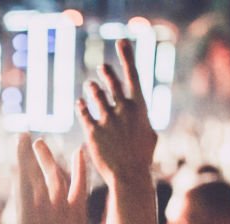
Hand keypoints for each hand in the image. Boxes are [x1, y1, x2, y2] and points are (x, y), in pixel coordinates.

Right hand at [0, 135, 90, 223]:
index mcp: (29, 218)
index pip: (24, 181)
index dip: (21, 158)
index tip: (18, 141)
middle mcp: (47, 211)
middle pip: (39, 175)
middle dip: (32, 153)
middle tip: (26, 134)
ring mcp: (64, 211)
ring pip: (57, 178)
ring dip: (49, 158)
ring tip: (40, 144)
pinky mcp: (78, 213)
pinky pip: (80, 186)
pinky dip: (80, 168)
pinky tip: (78, 152)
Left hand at [77, 39, 156, 183]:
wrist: (129, 176)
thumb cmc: (142, 158)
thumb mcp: (150, 136)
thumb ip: (144, 121)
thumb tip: (142, 116)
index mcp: (140, 108)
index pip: (133, 75)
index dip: (126, 57)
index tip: (121, 41)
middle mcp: (123, 109)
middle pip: (112, 82)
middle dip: (107, 72)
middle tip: (102, 67)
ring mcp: (107, 119)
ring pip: (95, 94)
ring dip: (92, 89)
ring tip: (90, 87)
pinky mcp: (93, 131)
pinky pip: (83, 112)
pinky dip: (81, 107)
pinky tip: (79, 104)